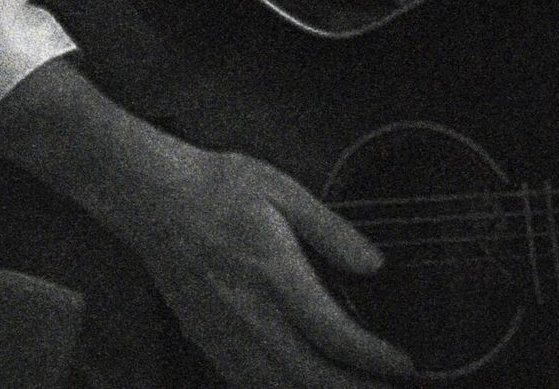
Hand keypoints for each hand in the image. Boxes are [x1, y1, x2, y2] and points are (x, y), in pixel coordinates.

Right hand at [117, 140, 414, 388]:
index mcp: (275, 275)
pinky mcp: (206, 342)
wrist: (155, 201)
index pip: (333, 334)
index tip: (404, 365)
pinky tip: (304, 388)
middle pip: (310, 376)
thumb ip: (332, 231)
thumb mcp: (285, 191)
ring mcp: (224, 336)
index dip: (372, 357)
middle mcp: (250, 316)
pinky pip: (249, 384)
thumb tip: (375, 265)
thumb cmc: (223, 188)